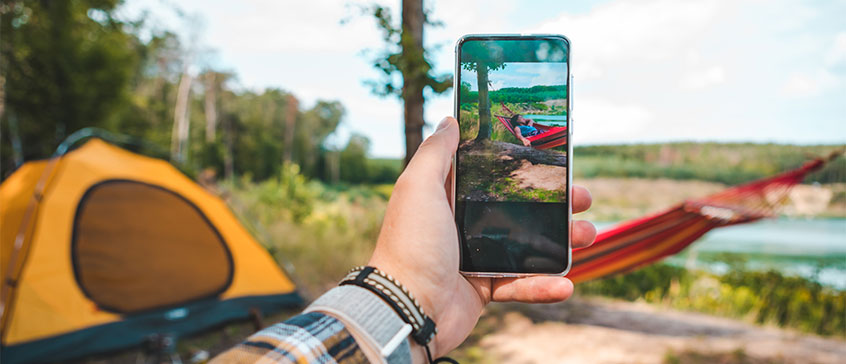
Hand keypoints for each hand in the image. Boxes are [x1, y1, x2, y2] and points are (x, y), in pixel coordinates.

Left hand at [369, 116, 595, 357]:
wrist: (405, 309)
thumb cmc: (410, 244)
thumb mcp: (418, 187)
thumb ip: (435, 153)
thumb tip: (450, 120)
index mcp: (448, 197)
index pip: (492, 173)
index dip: (522, 164)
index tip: (552, 157)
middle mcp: (461, 223)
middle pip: (518, 208)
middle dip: (555, 203)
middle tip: (582, 198)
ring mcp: (474, 257)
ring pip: (528, 245)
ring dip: (561, 242)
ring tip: (586, 235)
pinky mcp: (483, 289)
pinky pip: (520, 285)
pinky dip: (543, 286)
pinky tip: (565, 285)